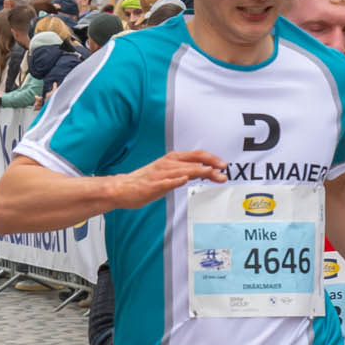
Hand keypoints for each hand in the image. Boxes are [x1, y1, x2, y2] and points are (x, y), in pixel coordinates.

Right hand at [108, 150, 227, 208]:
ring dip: (198, 172)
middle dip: (210, 166)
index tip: (223, 165)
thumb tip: (202, 172)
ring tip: (212, 173)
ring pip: (182, 170)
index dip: (211, 158)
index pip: (196, 155)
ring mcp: (159, 174)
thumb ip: (184, 171)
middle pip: (193, 162)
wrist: (121, 188)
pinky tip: (185, 179)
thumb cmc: (145, 182)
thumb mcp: (167, 174)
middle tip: (224, 172)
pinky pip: (165, 182)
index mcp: (171, 160)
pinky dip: (175, 180)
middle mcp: (167, 164)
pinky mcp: (152, 185)